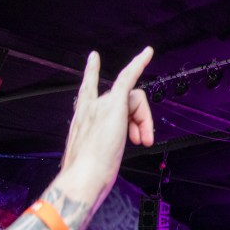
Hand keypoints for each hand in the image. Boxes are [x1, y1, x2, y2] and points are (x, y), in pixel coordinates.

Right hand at [57, 48, 153, 205]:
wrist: (83, 176)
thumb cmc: (86, 174)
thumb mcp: (90, 158)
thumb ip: (96, 150)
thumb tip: (105, 158)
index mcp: (81, 118)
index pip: (88, 90)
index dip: (91, 75)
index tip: (93, 59)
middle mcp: (89, 107)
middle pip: (121, 100)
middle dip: (138, 119)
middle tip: (142, 140)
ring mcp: (101, 104)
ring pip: (133, 99)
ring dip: (144, 119)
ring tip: (142, 140)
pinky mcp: (114, 104)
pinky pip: (129, 77)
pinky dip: (139, 63)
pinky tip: (147, 52)